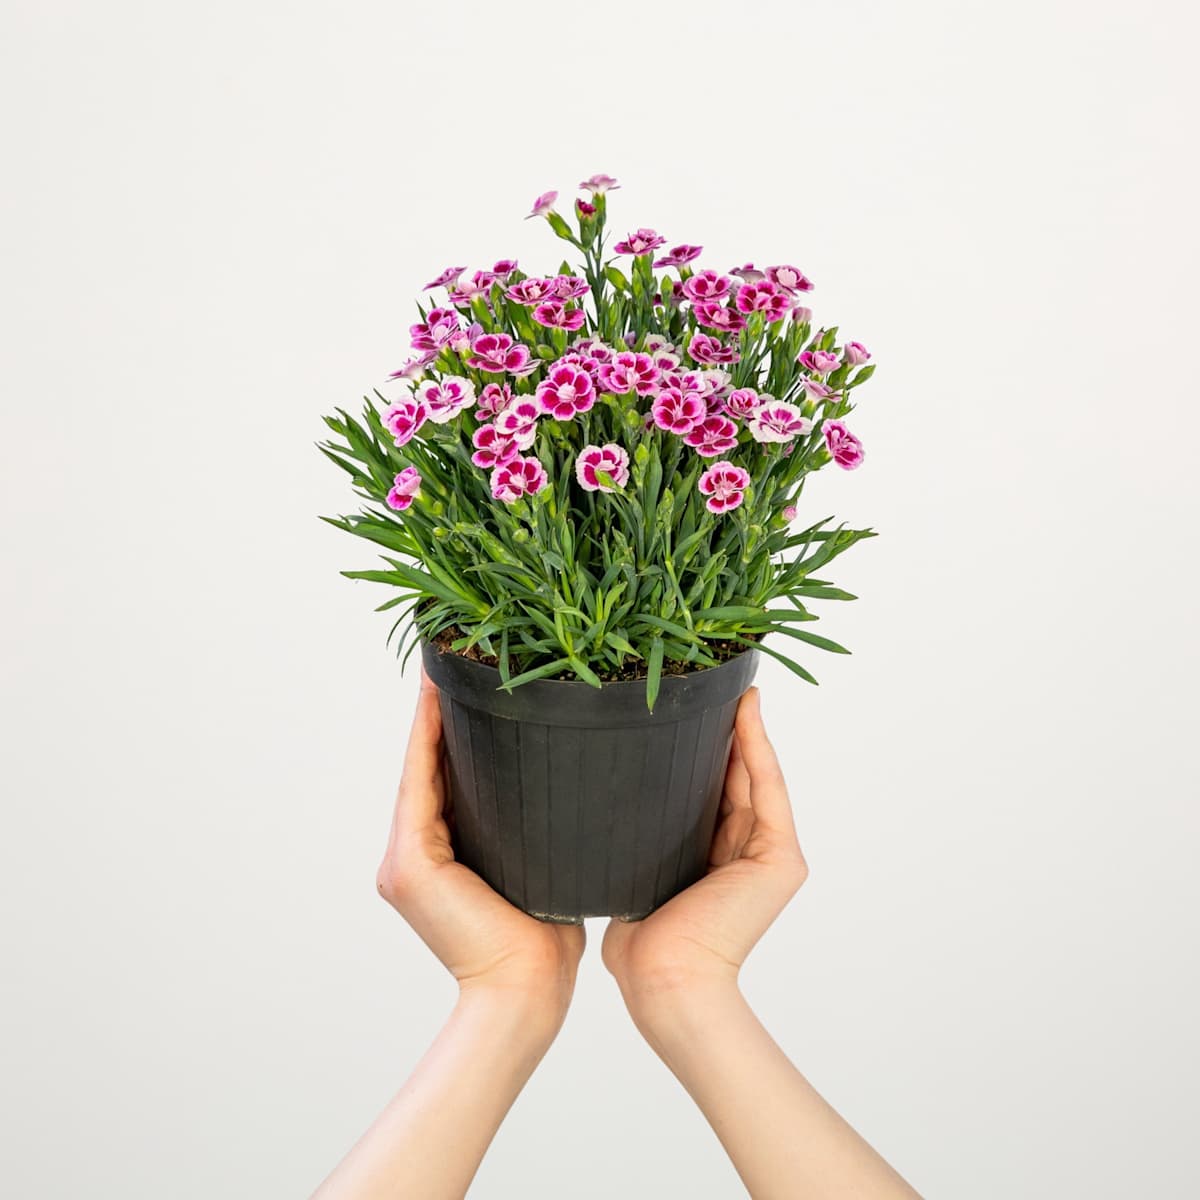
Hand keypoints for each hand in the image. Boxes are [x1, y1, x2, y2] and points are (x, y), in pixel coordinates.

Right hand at [376, 668, 584, 1019]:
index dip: (455, 726)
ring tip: (445, 662)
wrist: (528, 993)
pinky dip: (427, 737)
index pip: (449, 776)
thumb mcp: (541, 869)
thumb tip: (572, 791)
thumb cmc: (545, 941)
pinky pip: (420, 783)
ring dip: (431, 713)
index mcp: (443, 855)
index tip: (470, 678)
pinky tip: (439, 697)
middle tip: (458, 656)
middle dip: (442, 711)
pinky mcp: (409, 863)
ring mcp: (404, 858)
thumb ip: (536, 833)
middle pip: (430, 765)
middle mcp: (414, 852)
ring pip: (421, 766)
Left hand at [602, 686, 806, 1013]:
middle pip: (736, 775)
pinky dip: (758, 747)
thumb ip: (635, 843)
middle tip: (710, 680)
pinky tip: (745, 710)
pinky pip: (767, 788)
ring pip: (755, 774)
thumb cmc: (641, 945)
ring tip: (732, 682)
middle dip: (725, 728)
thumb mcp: (636, 875)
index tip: (687, 706)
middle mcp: (747, 853)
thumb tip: (598, 805)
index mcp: (715, 859)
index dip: (703, 747)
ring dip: (745, 726)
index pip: (711, 790)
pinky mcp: (781, 857)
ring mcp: (770, 855)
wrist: (664, 982)